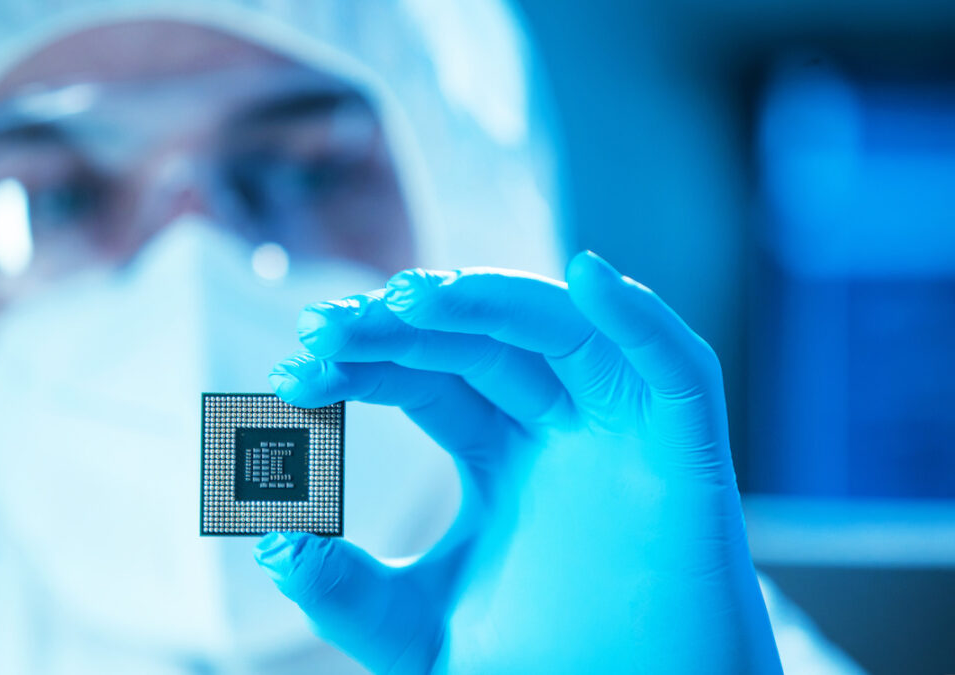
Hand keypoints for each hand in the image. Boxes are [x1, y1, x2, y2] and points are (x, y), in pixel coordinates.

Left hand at [256, 252, 781, 673]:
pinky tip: (588, 278)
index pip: (425, 377)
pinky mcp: (686, 452)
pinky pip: (675, 368)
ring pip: (559, 333)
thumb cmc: (535, 670)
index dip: (366, 363)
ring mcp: (620, 429)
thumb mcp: (415, 631)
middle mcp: (556, 426)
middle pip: (479, 343)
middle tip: (326, 328)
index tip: (296, 368)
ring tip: (410, 298)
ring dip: (490, 301)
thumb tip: (275, 543)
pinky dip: (639, 319)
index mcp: (497, 454)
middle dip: (403, 327)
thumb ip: (346, 592)